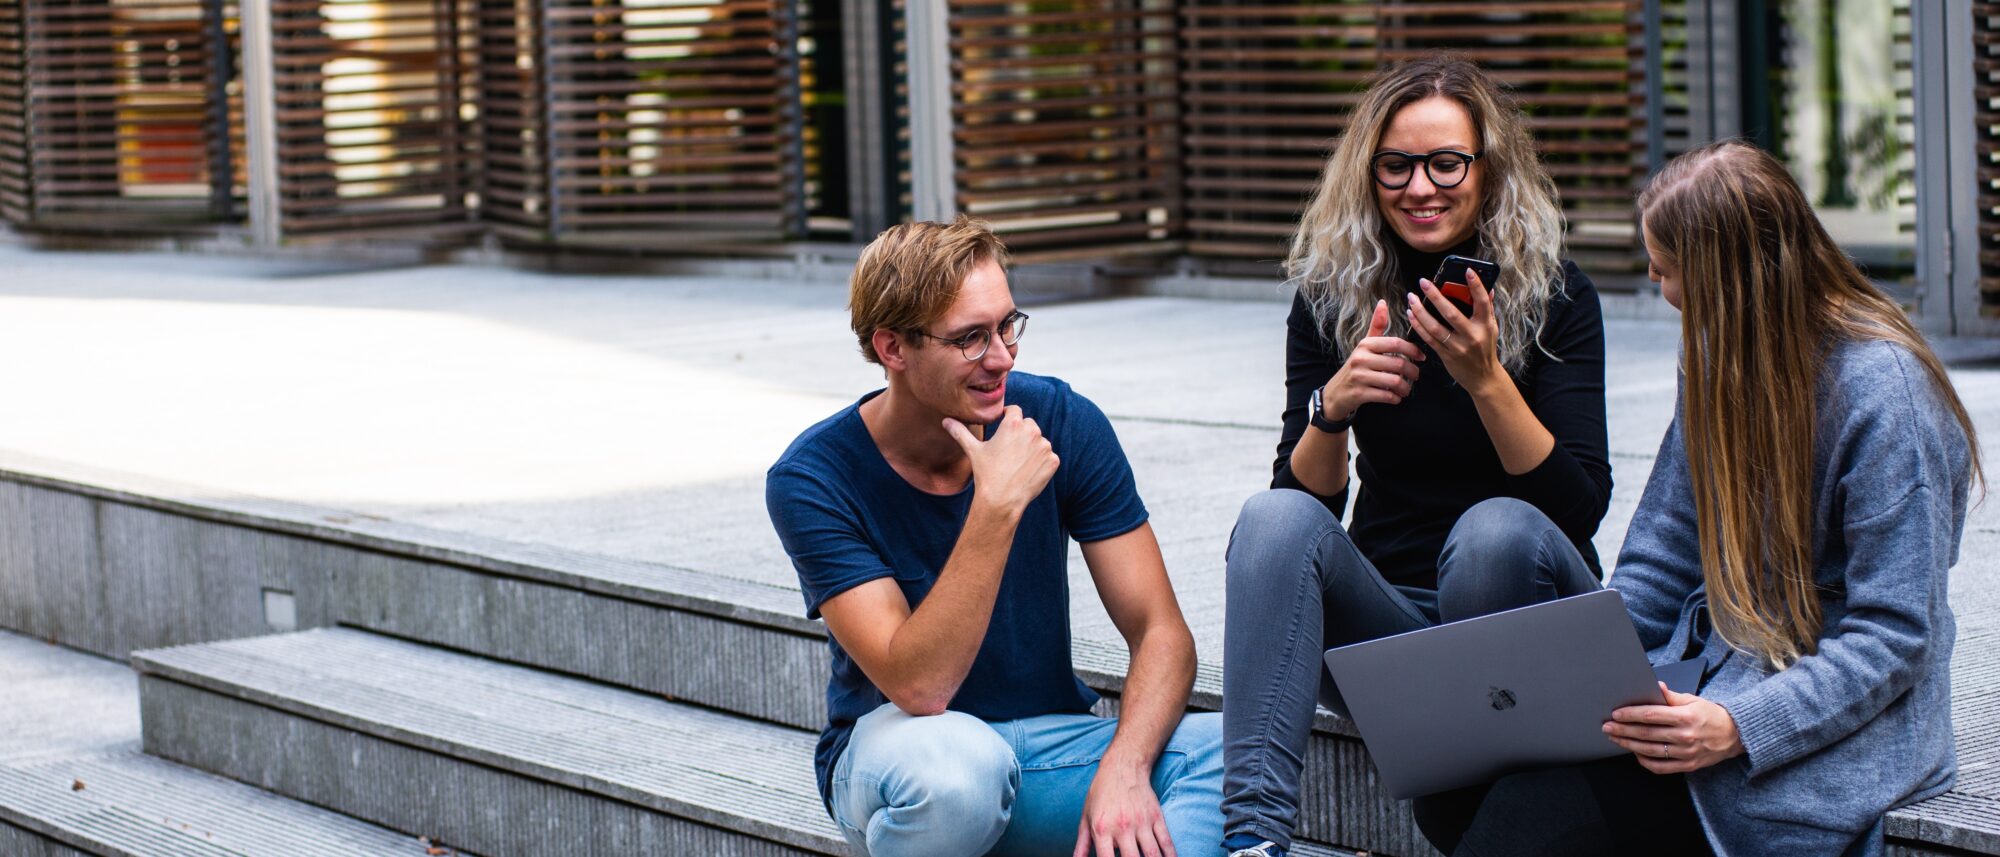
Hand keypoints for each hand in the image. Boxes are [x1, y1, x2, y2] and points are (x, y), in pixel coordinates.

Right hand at [943, 405, 1058, 515]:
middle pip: (1028, 425)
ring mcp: (1045, 446)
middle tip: (1009, 451)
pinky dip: (1041, 463)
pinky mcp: (1053, 461)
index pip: (1015, 411)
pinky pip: (1048, 457)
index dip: (1008, 418)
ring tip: (1017, 464)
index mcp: (1014, 424)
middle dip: (1021, 434)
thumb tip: (946, 421)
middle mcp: (1032, 431)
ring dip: (1032, 448)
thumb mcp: (973, 450)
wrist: (1002, 500)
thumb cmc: (986, 474)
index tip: (1003, 427)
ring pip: (1039, 441)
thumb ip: (960, 432)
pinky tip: (1027, 472)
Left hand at [1072, 764, 1174, 856]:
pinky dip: (1170, 856)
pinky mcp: (1157, 818)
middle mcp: (1123, 827)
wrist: (1123, 766)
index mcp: (1102, 829)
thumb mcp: (1086, 817)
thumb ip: (1082, 845)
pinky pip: (1166, 842)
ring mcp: (1142, 823)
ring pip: (1152, 854)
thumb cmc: (1101, 793)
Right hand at [1323, 299, 1424, 417]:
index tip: (1421, 357)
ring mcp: (1359, 376)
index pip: (1395, 343)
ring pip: (1394, 381)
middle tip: (1416, 376)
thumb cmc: (1356, 367)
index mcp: (1365, 344)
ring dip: (1406, 388)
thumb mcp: (1364, 346)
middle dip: (1413, 372)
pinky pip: (1386, 396)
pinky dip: (1396, 398)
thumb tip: (1383, 302)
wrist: (1335, 393)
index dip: (1413, 350)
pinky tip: (1396, 397)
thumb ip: (1377, 326)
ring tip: (1406, 389)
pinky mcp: (1359, 393)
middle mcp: (1361, 358)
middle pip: (1398, 363)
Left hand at [1405, 268, 1502, 395]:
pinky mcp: (1447, 355)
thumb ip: (1488, 308)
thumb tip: (1489, 288)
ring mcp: (1458, 347)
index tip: (1467, 270)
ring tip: (1411, 298)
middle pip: (1452, 313)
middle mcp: (1472, 335)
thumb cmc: (1486, 349)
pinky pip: (1429, 339)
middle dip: (1436, 296)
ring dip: (1420, 311)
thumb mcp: (1492, 328)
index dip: (1476, 285)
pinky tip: (1411, 315)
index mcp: (1485, 325)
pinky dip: (1418, 326)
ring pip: (1435, 327)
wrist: (1483, 378)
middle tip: (1424, 282)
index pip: (1482, 301)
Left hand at [1603, 682, 1744, 773]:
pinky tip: (1635, 752)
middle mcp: (1685, 736)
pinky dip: (1644, 761)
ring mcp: (1686, 753)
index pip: (1651, 715)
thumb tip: (1656, 685)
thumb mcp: (1693, 700)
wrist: (1735, 735)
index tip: (1616, 713)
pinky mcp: (1687, 766)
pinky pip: (1660, 767)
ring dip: (1628, 744)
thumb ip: (1671, 696)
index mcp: (1686, 717)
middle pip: (1646, 733)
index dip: (1631, 714)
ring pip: (1650, 751)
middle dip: (1623, 730)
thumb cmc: (1710, 714)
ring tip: (1615, 738)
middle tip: (1606, 727)